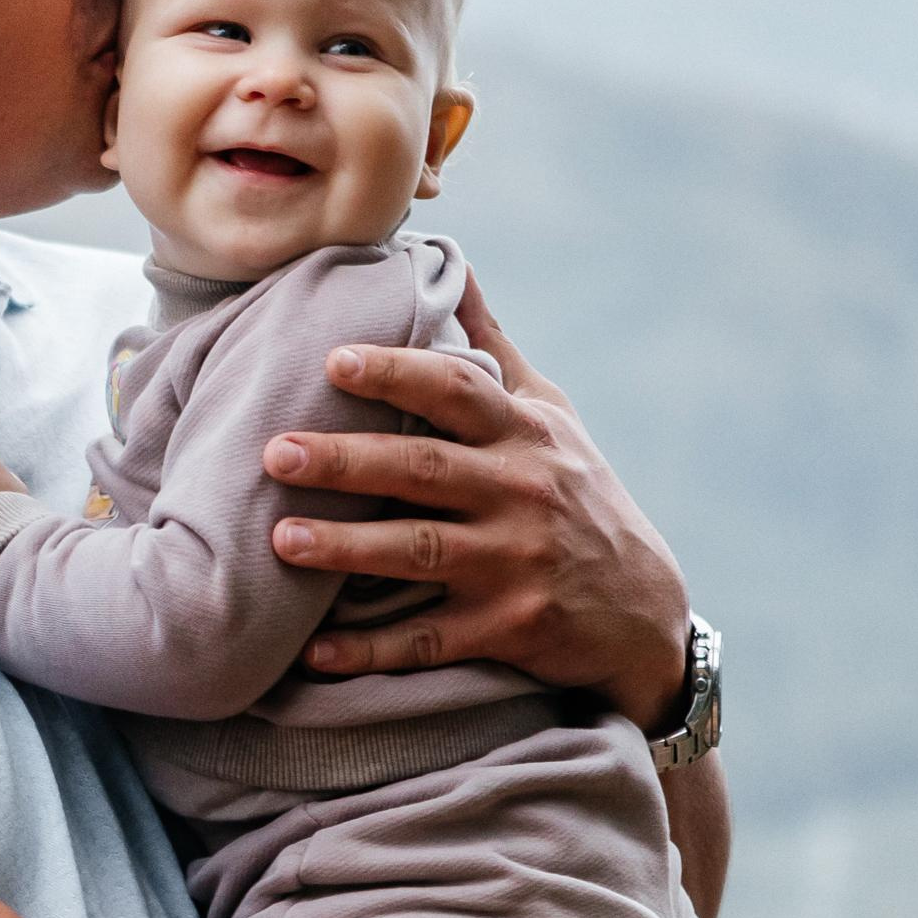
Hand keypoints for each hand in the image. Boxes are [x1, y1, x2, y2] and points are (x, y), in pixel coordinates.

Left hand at [262, 269, 690, 730]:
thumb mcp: (549, 416)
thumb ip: (490, 349)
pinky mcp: (509, 629)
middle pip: (424, 469)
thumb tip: (452, 263)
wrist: (643, 610)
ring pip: (421, 552)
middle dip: (346, 460)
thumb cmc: (577, 495)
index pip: (456, 391)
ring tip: (280, 540)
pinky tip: (314, 654)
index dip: (397, 373)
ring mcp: (516, 564)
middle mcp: (522, 492)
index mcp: (524, 433)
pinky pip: (429, 641)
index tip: (334, 360)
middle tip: (274, 452)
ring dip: (347, 549)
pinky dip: (372, 650)